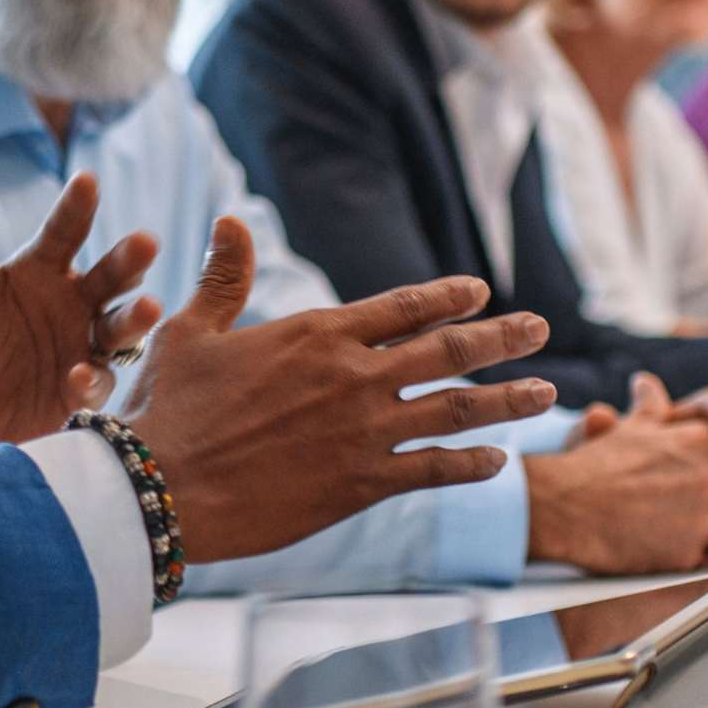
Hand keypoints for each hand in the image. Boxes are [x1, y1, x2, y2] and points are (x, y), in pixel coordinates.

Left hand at [0, 172, 160, 449]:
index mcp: (37, 272)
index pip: (62, 232)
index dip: (76, 208)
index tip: (87, 181)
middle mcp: (70, 304)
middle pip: (109, 276)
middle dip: (128, 260)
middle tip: (145, 242)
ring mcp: (81, 346)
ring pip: (119, 326)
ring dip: (134, 317)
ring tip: (149, 307)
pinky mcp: (80, 390)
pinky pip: (97, 380)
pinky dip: (91, 378)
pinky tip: (76, 376)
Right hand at [114, 217, 557, 562]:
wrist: (161, 487)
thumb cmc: (169, 407)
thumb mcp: (191, 330)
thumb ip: (224, 278)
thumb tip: (230, 220)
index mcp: (316, 333)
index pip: (401, 306)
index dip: (446, 297)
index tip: (481, 291)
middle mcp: (351, 377)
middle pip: (444, 350)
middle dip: (500, 338)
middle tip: (540, 328)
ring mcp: (362, 432)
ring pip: (453, 409)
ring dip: (505, 401)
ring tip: (547, 394)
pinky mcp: (359, 484)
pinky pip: (432, 471)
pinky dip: (470, 465)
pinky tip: (499, 463)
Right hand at [527, 374, 707, 573]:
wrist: (566, 507)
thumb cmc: (593, 467)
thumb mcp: (628, 430)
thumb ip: (649, 409)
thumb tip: (647, 383)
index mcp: (694, 443)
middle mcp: (706, 476)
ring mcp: (702, 514)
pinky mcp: (691, 550)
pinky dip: (704, 552)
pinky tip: (683, 547)